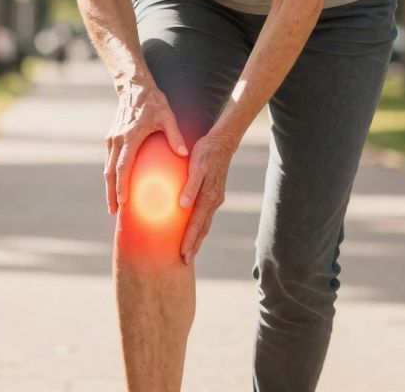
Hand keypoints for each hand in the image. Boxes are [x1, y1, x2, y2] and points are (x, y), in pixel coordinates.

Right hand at [105, 80, 187, 214]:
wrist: (133, 87)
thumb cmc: (153, 102)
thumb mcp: (167, 116)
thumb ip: (174, 135)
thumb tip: (184, 153)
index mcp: (130, 137)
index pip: (123, 167)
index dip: (122, 186)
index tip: (123, 202)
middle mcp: (117, 140)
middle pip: (110, 172)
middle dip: (111, 193)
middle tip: (114, 212)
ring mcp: (112, 139)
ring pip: (107, 168)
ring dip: (109, 187)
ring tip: (114, 205)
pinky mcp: (112, 138)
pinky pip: (110, 160)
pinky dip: (112, 175)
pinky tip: (117, 186)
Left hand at [178, 129, 237, 264]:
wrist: (222, 142)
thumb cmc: (206, 152)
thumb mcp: (197, 165)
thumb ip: (190, 185)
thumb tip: (183, 205)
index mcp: (208, 197)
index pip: (197, 224)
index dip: (189, 240)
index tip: (182, 254)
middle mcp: (213, 201)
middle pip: (203, 229)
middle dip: (194, 246)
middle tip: (185, 262)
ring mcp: (215, 199)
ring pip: (206, 224)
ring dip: (198, 239)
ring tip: (189, 252)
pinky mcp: (214, 194)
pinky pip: (206, 215)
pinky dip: (200, 227)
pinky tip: (195, 230)